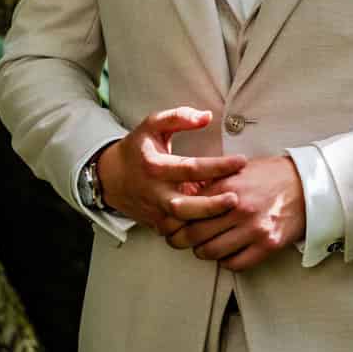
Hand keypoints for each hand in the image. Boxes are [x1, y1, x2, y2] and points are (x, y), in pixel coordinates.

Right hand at [96, 107, 245, 234]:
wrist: (111, 177)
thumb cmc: (138, 148)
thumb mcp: (153, 125)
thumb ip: (179, 117)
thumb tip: (207, 117)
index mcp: (155, 166)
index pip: (190, 168)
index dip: (217, 166)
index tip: (241, 161)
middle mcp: (155, 192)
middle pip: (184, 206)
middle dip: (211, 205)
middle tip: (235, 198)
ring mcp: (155, 212)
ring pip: (181, 226)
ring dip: (206, 222)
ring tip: (230, 213)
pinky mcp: (157, 225)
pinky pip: (179, 234)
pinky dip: (197, 232)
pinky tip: (219, 226)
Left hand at [164, 156, 305, 271]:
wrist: (308, 185)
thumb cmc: (273, 175)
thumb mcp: (239, 169)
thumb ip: (214, 181)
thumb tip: (186, 192)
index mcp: (228, 187)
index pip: (188, 210)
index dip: (174, 220)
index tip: (170, 224)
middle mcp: (238, 209)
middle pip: (194, 234)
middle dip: (180, 240)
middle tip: (178, 241)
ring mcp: (254, 228)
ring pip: (212, 252)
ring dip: (202, 252)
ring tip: (203, 247)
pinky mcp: (267, 244)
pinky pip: (236, 263)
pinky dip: (226, 261)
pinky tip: (226, 253)